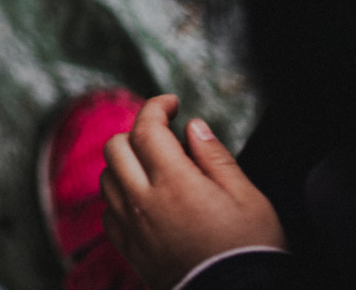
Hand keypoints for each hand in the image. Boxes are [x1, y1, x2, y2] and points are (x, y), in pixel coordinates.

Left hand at [102, 95, 286, 289]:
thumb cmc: (249, 251)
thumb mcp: (247, 198)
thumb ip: (215, 157)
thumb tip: (193, 127)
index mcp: (174, 183)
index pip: (147, 128)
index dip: (156, 106)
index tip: (171, 104)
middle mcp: (143, 202)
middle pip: (116, 147)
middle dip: (137, 133)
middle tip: (165, 138)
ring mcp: (132, 228)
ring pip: (107, 178)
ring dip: (125, 164)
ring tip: (157, 169)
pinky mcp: (130, 251)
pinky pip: (107, 212)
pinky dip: (119, 197)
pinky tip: (144, 200)